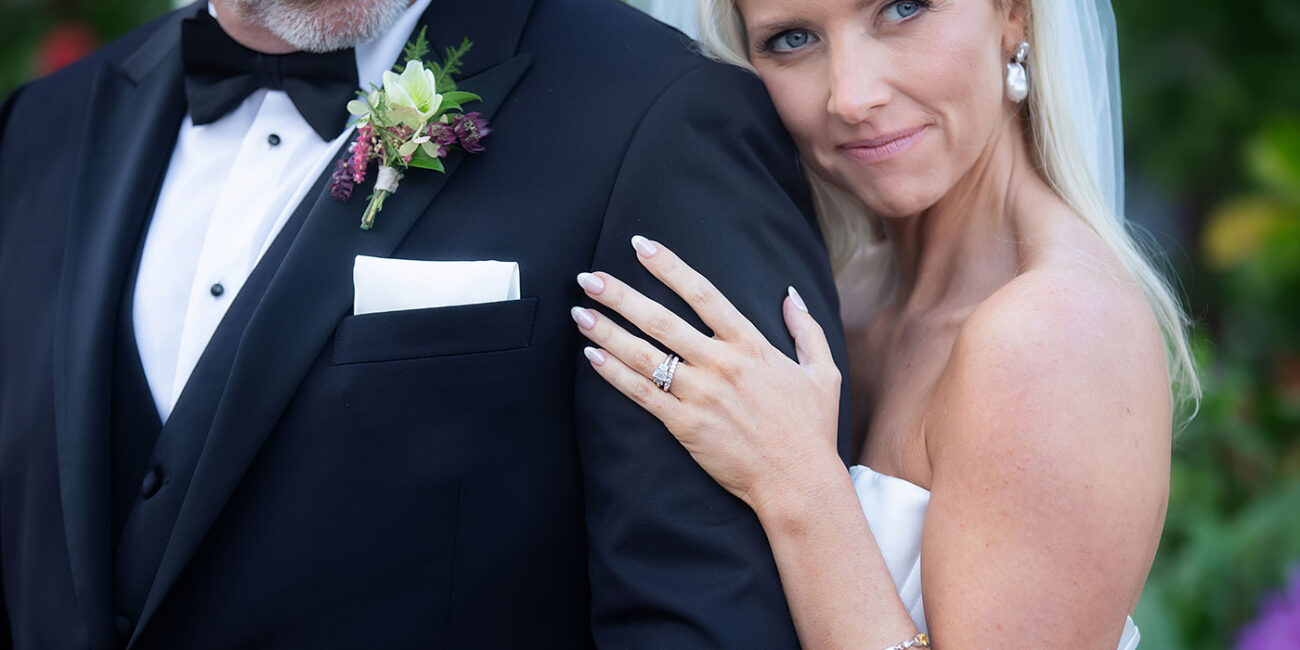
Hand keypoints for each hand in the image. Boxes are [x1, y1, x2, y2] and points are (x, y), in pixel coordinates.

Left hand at [572, 235, 842, 512]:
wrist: (799, 482)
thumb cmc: (812, 431)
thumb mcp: (822, 372)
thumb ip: (806, 329)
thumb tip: (790, 295)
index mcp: (751, 345)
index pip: (703, 294)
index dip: (668, 266)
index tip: (640, 246)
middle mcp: (721, 364)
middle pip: (660, 319)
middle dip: (620, 295)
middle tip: (588, 278)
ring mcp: (700, 395)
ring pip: (644, 355)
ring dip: (607, 331)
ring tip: (578, 313)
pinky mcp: (685, 425)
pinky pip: (642, 394)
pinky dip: (614, 374)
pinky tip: (592, 356)